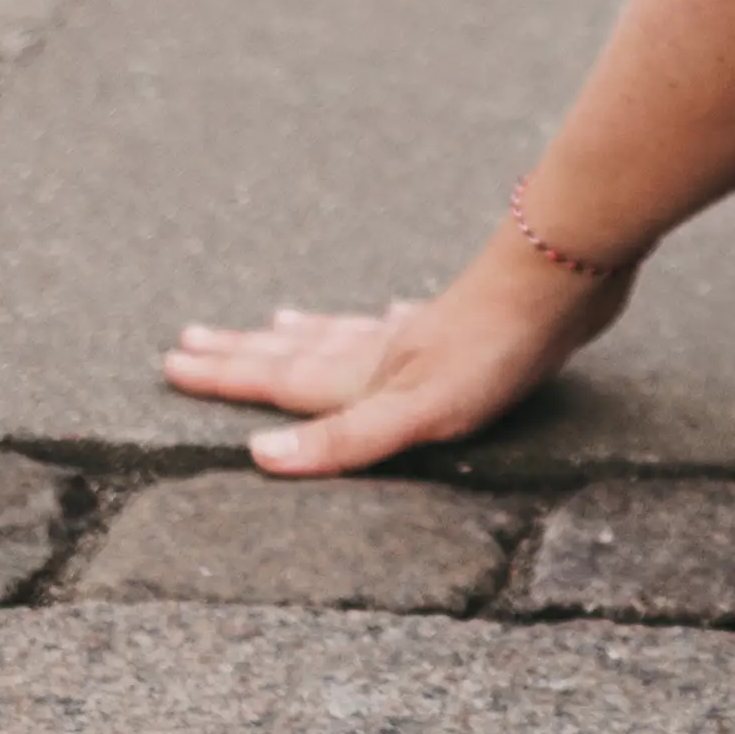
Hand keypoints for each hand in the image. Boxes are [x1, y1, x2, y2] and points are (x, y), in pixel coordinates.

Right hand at [160, 236, 629, 475]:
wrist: (563, 275)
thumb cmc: (492, 351)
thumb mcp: (415, 412)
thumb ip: (343, 440)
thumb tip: (260, 458)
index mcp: (362, 376)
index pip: (277, 379)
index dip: (224, 376)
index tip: (171, 361)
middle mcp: (382, 349)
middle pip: (298, 350)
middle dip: (244, 352)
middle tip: (193, 338)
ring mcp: (424, 331)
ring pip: (348, 332)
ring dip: (306, 333)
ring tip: (276, 321)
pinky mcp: (468, 320)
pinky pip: (404, 322)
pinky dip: (385, 320)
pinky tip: (393, 310)